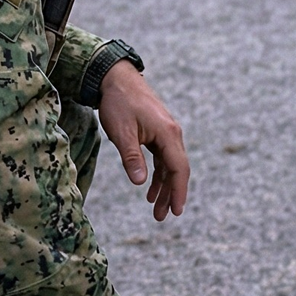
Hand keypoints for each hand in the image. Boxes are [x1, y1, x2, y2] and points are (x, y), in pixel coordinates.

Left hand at [97, 60, 188, 219]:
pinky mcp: (157, 132)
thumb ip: (132, 158)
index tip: (176, 211)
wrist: (116, 78)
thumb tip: (140, 183)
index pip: (179, 168)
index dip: (178, 191)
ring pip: (170, 165)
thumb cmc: (119, 102)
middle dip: (172, 194)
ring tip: (156, 209)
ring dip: (164, 187)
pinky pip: (162, 158)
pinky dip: (158, 174)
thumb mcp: (122, 132)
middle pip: (177, 169)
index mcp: (168, 134)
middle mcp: (172, 133)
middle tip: (164, 217)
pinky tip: (149, 188)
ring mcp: (166, 132)